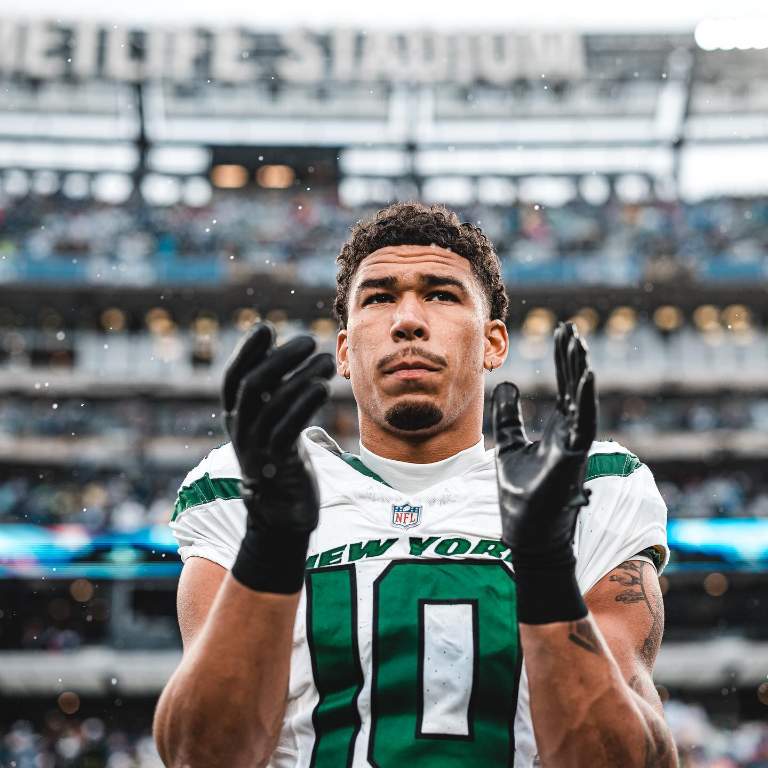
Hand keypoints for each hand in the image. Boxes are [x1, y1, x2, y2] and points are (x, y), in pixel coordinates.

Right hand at [222, 322, 334, 591]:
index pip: (233, 378)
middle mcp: (242, 430)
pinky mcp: (277, 463)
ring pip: (273, 402)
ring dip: (301, 376)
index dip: (247, 352)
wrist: (279, 514)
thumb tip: (286, 360)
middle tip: (307, 340)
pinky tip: (322, 387)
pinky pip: (288, 427)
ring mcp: (257, 447)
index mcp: (237, 418)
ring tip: (325, 361)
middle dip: (280, 358)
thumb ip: (272, 399)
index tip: (265, 328)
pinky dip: (304, 403)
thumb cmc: (280, 463)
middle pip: (254, 384)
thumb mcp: (270, 428)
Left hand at [492, 322, 596, 621]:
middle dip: (573, 357)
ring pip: (583, 400)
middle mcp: (571, 432)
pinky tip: (585, 375)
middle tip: (572, 328)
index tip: (563, 332)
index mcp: (558, 428)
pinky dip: (586, 399)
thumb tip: (508, 383)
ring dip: (580, 371)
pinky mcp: (573, 457)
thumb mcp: (508, 444)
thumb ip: (508, 415)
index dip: (564, 360)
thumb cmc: (521, 492)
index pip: (564, 386)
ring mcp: (575, 444)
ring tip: (578, 343)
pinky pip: (584, 423)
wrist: (525, 531)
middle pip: (575, 387)